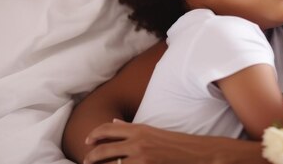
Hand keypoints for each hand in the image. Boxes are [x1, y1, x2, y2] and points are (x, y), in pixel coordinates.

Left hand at [84, 120, 202, 163]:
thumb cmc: (175, 142)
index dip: (94, 134)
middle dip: (91, 157)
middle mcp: (137, 141)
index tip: (87, 142)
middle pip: (104, 149)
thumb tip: (115, 122)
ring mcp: (141, 156)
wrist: (196, 152)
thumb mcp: (153, 131)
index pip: (108, 128)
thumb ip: (132, 128)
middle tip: (86, 161)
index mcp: (139, 128)